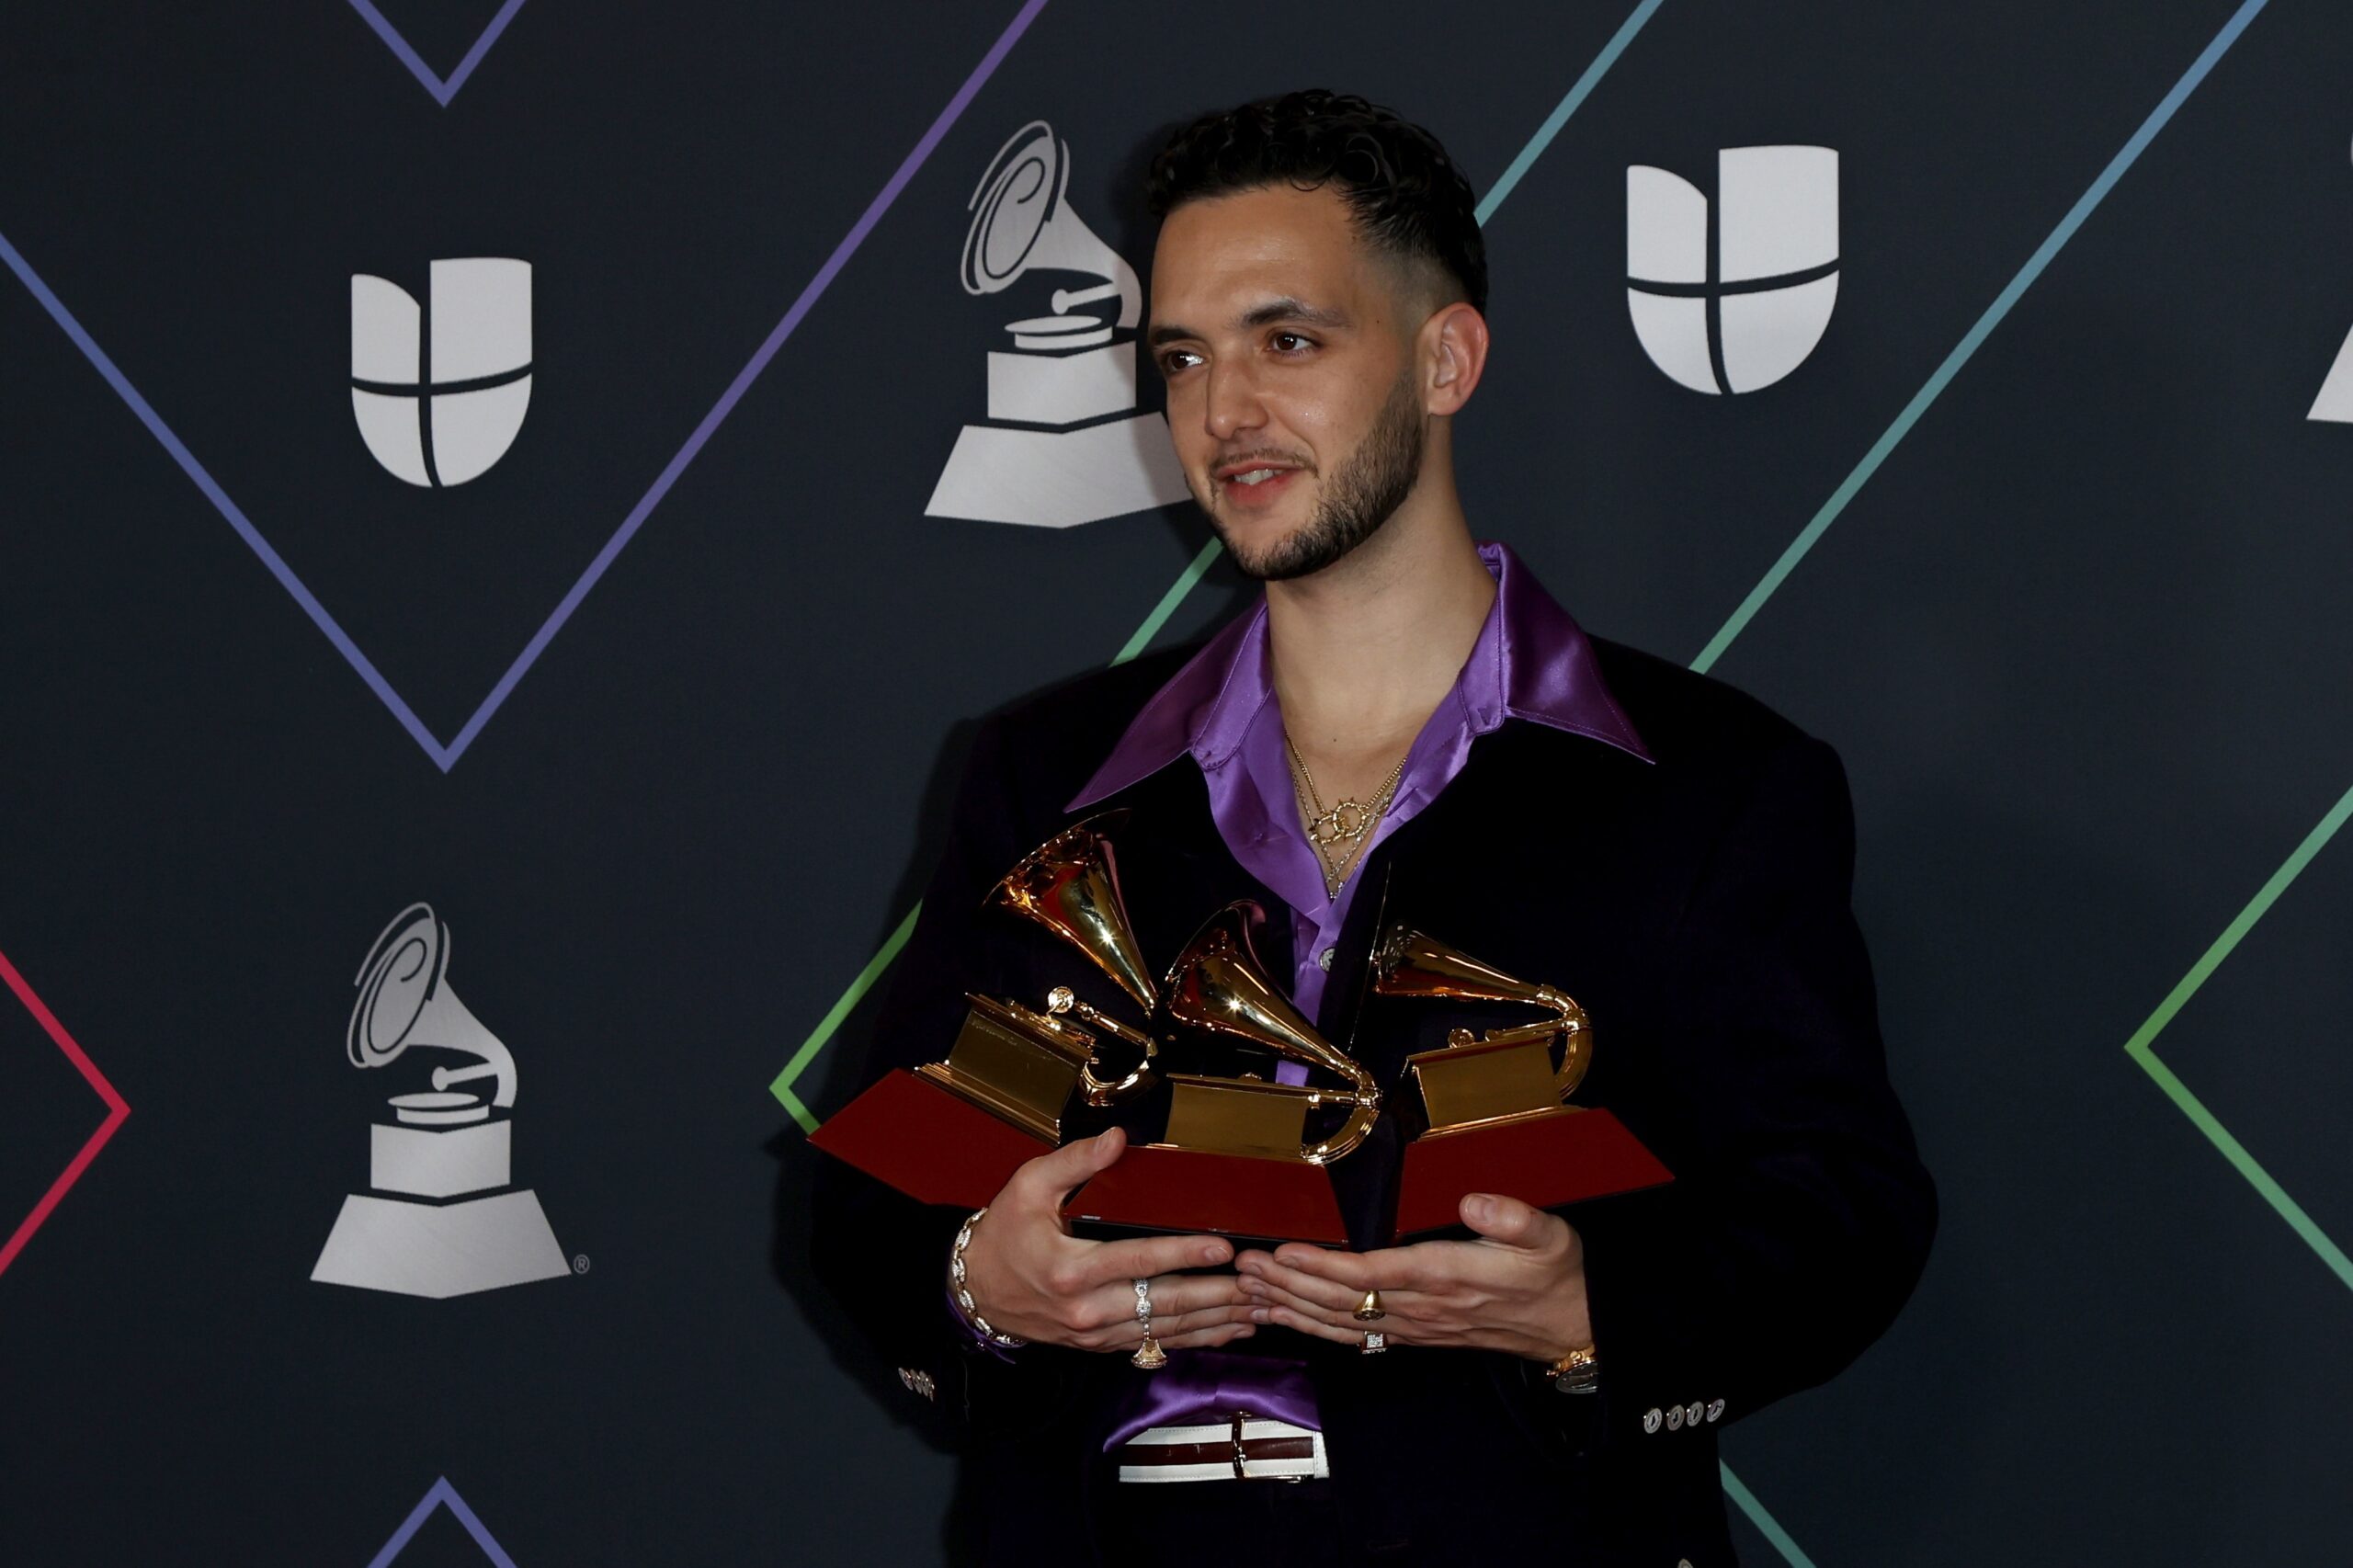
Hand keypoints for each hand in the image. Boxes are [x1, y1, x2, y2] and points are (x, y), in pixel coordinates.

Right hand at [959, 1127, 1256, 1353]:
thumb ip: (1076, 1160)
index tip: (1223, 1250)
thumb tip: (1118, 1138)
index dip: (1184, 1255)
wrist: (975, 1292)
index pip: (1139, 1261)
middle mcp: (1087, 1309)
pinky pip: (1157, 1342)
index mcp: (1071, 1269)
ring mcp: (1097, 1333)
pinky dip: (1197, 1337)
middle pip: (1164, 1303)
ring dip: (1217, 1320)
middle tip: (1260, 1284)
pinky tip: (1229, 1329)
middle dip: (1218, 1295)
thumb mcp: (1028, 1187)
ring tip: (1259, 1308)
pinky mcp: (1102, 1344)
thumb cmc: (1003, 1234)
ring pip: (1168, 1329)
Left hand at [1234, 1192, 1590, 1361]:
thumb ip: (1511, 1217)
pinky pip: (1355, 1335)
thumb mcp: (1549, 1236)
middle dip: (1288, 1283)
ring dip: (1292, 1306)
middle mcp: (1422, 1307)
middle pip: (1341, 1300)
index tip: (1284, 1249)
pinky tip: (1288, 1318)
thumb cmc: (1555, 1274)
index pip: (1371, 1275)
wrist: (1570, 1327)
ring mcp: (1416, 1326)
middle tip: (1244, 1266)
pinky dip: (1315, 1327)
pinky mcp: (1415, 1334)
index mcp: (1445, 1276)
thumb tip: (1472, 1202)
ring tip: (1249, 1291)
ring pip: (1340, 1322)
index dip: (1323, 1265)